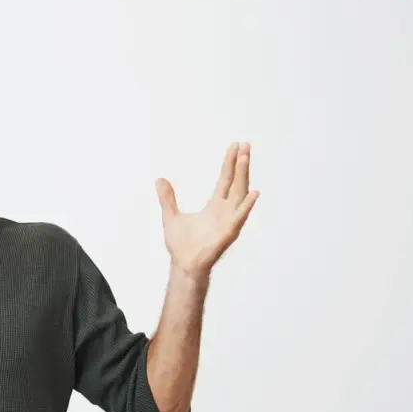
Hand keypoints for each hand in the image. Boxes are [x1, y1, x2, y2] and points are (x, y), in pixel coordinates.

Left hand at [156, 142, 259, 277]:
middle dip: (240, 164)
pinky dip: (246, 206)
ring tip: (245, 159)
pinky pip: (239, 218)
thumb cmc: (181, 245)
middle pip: (235, 182)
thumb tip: (159, 180)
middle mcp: (225, 211)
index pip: (225, 180)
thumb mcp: (171, 216)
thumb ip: (167, 198)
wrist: (183, 266)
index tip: (235, 146)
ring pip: (239, 195)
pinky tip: (253, 193)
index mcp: (214, 206)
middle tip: (245, 145)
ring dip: (243, 177)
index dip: (229, 163)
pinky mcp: (227, 234)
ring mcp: (228, 221)